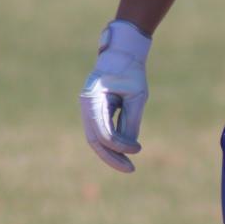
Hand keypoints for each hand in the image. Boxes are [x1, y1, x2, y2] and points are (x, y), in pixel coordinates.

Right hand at [79, 20, 151, 172]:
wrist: (122, 53)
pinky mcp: (95, 111)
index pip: (103, 132)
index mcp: (92, 99)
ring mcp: (89, 109)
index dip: (119, 145)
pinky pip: (101, 131)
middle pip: (95, 140)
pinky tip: (125, 152)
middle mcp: (87, 106)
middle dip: (112, 157)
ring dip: (111, 152)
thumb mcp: (137, 95)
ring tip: (128, 165)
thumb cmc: (131, 72)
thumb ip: (131, 120)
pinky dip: (112, 143)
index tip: (137, 150)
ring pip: (97, 138)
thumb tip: (130, 147)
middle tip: (130, 169)